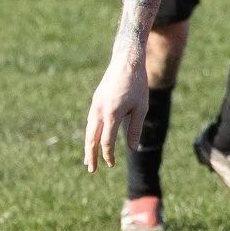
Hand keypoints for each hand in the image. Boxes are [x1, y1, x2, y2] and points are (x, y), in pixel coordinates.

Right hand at [82, 56, 149, 173]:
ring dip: (89, 145)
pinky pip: (91, 121)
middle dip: (91, 154)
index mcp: (112, 114)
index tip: (111, 164)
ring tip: (88, 159)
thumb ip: (135, 129)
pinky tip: (93, 140)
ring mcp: (95, 105)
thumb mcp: (141, 108)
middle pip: (92, 138)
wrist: (126, 61)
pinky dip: (91, 133)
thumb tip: (132, 148)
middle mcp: (100, 111)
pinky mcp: (96, 100)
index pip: (106, 141)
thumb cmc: (137, 85)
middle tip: (91, 169)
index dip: (108, 154)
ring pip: (89, 130)